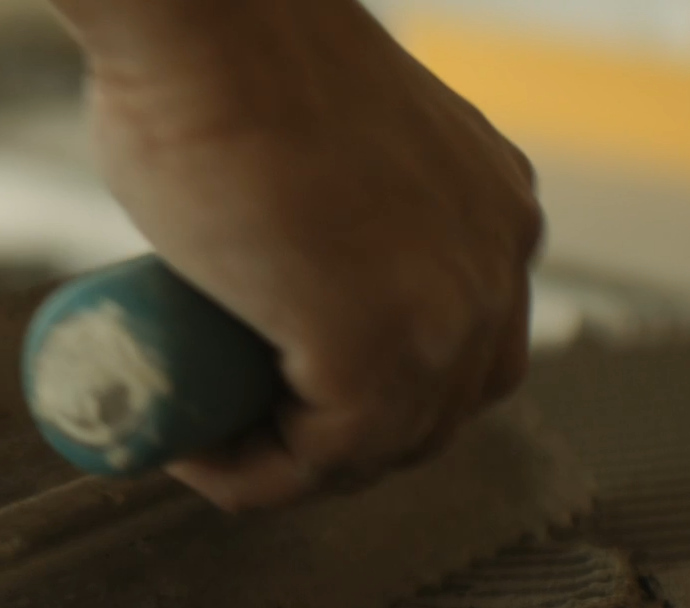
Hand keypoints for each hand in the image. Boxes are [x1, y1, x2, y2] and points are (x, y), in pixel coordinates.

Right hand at [58, 0, 541, 509]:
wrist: (201, 22)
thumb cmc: (223, 57)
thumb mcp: (315, 151)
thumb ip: (322, 206)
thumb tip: (251, 253)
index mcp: (490, 206)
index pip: (459, 352)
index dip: (364, 396)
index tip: (270, 393)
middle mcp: (495, 260)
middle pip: (432, 413)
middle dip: (331, 444)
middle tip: (232, 425)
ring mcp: (446, 312)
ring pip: (379, 450)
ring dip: (285, 468)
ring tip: (201, 437)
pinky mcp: (380, 353)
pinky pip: (319, 463)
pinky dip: (254, 479)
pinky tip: (194, 453)